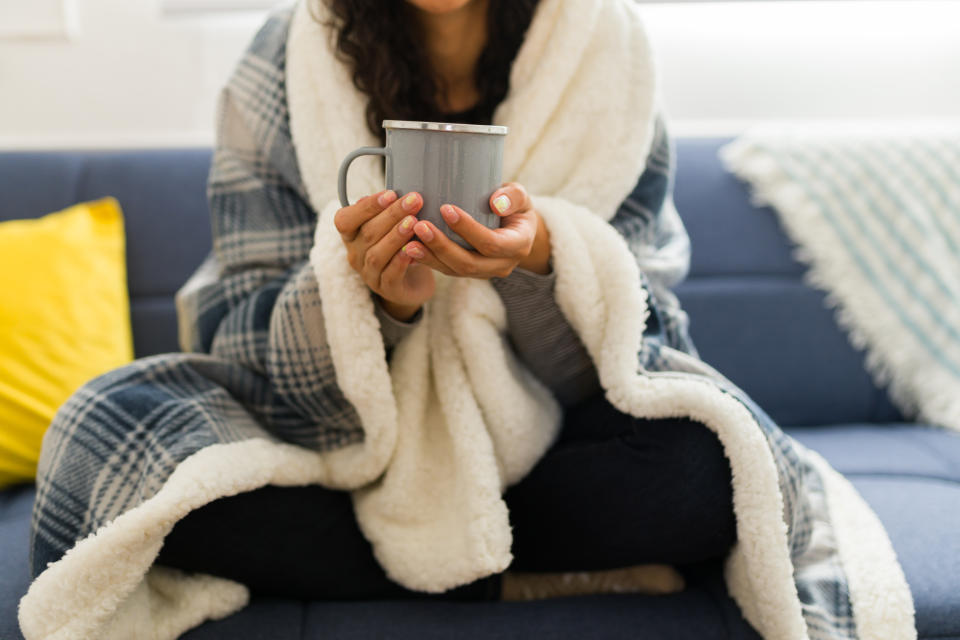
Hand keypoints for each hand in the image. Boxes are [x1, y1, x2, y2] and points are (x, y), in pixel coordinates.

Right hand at [334, 189, 435, 316]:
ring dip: (396, 236)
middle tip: (415, 200)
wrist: (412, 281)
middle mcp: (355, 254)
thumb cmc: (400, 244)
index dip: (367, 207)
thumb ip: (388, 208)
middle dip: (392, 215)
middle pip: (368, 233)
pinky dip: (401, 261)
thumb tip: (396, 190)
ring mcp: (369, 274)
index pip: (345, 219)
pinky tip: (414, 249)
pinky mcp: (387, 289)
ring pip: (377, 255)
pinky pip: (390, 275)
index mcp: (351, 235)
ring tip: (415, 223)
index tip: (391, 193)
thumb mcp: (391, 224)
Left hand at [403, 182, 550, 277]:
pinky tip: (409, 248)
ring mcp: (484, 272)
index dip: (468, 229)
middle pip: (469, 263)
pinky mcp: (469, 272)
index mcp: (518, 246)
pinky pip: (447, 270)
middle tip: (419, 225)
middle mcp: (502, 265)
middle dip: (442, 246)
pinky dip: (428, 260)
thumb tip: (496, 202)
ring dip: (430, 257)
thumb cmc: (514, 205)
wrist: (515, 227)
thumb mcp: (520, 196)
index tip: (446, 208)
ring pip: (454, 271)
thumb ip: (513, 197)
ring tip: (408, 241)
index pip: (491, 243)